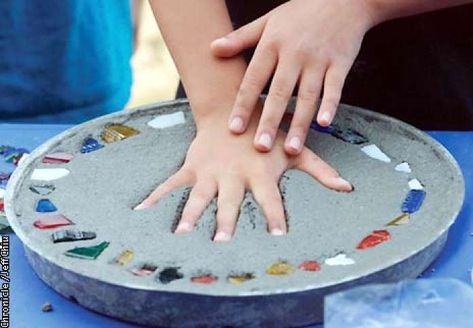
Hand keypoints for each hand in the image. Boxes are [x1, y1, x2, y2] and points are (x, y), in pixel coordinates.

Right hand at [135, 109, 352, 241]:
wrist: (232, 109)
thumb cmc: (266, 132)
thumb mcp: (294, 149)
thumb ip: (319, 170)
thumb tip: (347, 188)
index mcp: (260, 174)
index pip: (271, 199)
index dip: (275, 216)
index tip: (277, 237)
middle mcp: (234, 176)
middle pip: (231, 203)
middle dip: (226, 222)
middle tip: (222, 243)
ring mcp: (210, 172)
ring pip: (199, 197)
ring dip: (190, 215)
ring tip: (180, 235)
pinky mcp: (192, 167)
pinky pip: (172, 184)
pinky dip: (156, 197)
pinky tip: (141, 212)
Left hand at [211, 0, 376, 154]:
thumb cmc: (302, 11)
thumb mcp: (268, 21)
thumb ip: (240, 38)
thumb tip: (212, 49)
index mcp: (272, 44)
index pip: (253, 79)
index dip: (242, 105)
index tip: (234, 129)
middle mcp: (294, 53)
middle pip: (279, 92)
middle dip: (269, 122)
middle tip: (260, 147)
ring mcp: (318, 59)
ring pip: (307, 96)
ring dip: (299, 123)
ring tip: (291, 148)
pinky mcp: (340, 63)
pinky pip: (335, 88)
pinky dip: (330, 106)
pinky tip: (324, 124)